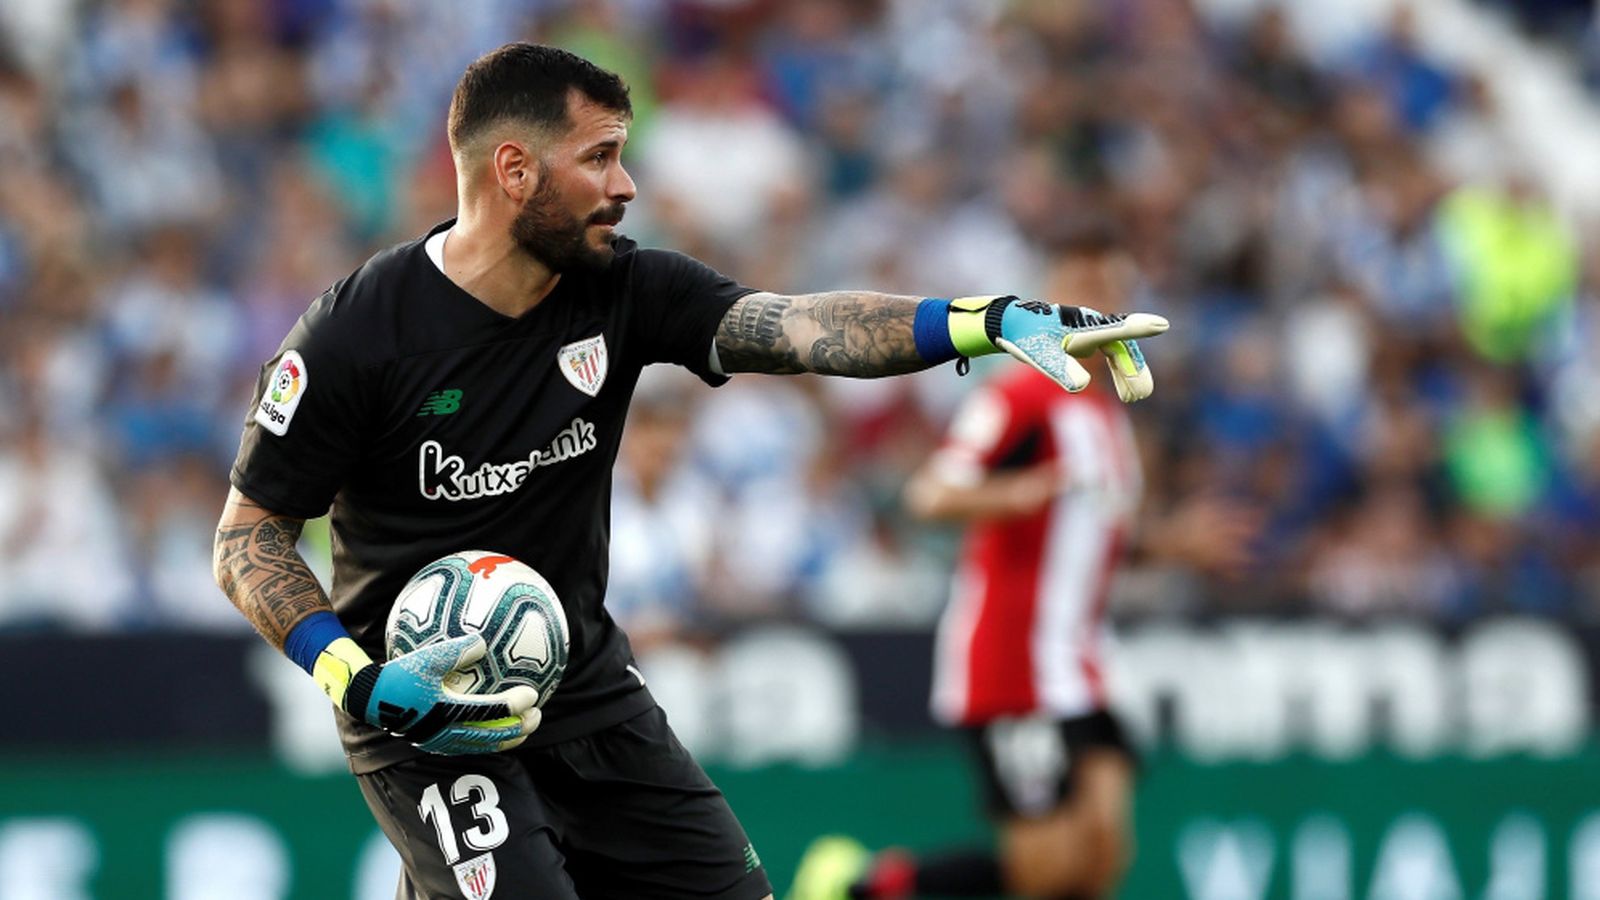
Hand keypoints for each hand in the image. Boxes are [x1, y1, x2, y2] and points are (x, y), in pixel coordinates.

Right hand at [341, 633, 540, 753]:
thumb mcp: (426, 657)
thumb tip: (484, 642)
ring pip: (481, 745)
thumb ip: (456, 650)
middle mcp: (446, 731)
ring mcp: (440, 740)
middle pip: (491, 734)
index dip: (513, 705)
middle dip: (518, 727)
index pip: (489, 711)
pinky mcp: (433, 743)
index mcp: (447, 710)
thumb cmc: (398, 674)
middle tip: (538, 717)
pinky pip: (467, 746)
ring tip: (523, 732)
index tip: (533, 694)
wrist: (368, 698)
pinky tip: (494, 733)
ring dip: (505, 739)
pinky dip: (485, 741)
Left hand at [989, 298, 1168, 400]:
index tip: (1162, 324)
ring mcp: (1089, 331)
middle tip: (1140, 395)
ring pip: (1117, 352)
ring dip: (1127, 373)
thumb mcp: (1042, 356)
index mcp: (1085, 327)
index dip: (1140, 329)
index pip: (1118, 330)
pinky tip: (1122, 387)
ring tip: (1133, 398)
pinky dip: (1117, 370)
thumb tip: (1082, 386)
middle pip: (1122, 347)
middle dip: (1133, 371)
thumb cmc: (1026, 338)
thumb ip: (1061, 369)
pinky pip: (1109, 353)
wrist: (1009, 324)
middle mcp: (1091, 326)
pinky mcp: (1082, 338)